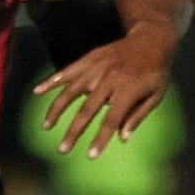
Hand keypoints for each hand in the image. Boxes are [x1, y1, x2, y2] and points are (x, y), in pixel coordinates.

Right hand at [35, 19, 176, 157]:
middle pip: (87, 109)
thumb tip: (122, 139)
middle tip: (63, 150)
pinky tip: (37, 91)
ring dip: (57, 109)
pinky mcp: (90, 58)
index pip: (112, 120)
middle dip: (74, 131)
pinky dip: (52, 80)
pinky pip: (68, 71)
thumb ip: (138, 116)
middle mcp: (110, 79)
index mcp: (128, 90)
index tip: (90, 156)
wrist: (152, 39)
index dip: (101, 139)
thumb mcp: (156, 95)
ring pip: (72, 90)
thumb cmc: (156, 71)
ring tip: (46, 126)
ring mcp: (97, 67)